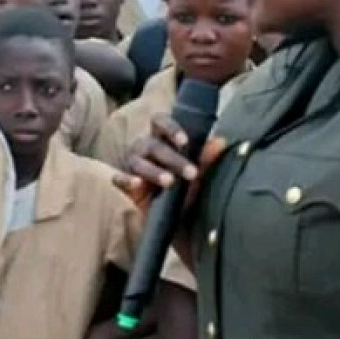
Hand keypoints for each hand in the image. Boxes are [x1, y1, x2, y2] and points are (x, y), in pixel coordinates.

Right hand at [112, 115, 228, 211]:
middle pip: (154, 145)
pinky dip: (126, 180)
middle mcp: (145, 148)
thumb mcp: (199, 173)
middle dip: (173, 159)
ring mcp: (133, 165)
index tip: (184, 141)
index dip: (171, 128)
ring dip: (155, 171)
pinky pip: (119, 179)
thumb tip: (220, 142)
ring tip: (170, 182)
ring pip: (138, 162)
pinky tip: (137, 184)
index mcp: (162, 138)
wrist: (174, 217)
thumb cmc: (185, 185)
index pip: (160, 122)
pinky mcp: (124, 184)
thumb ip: (207, 158)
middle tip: (192, 173)